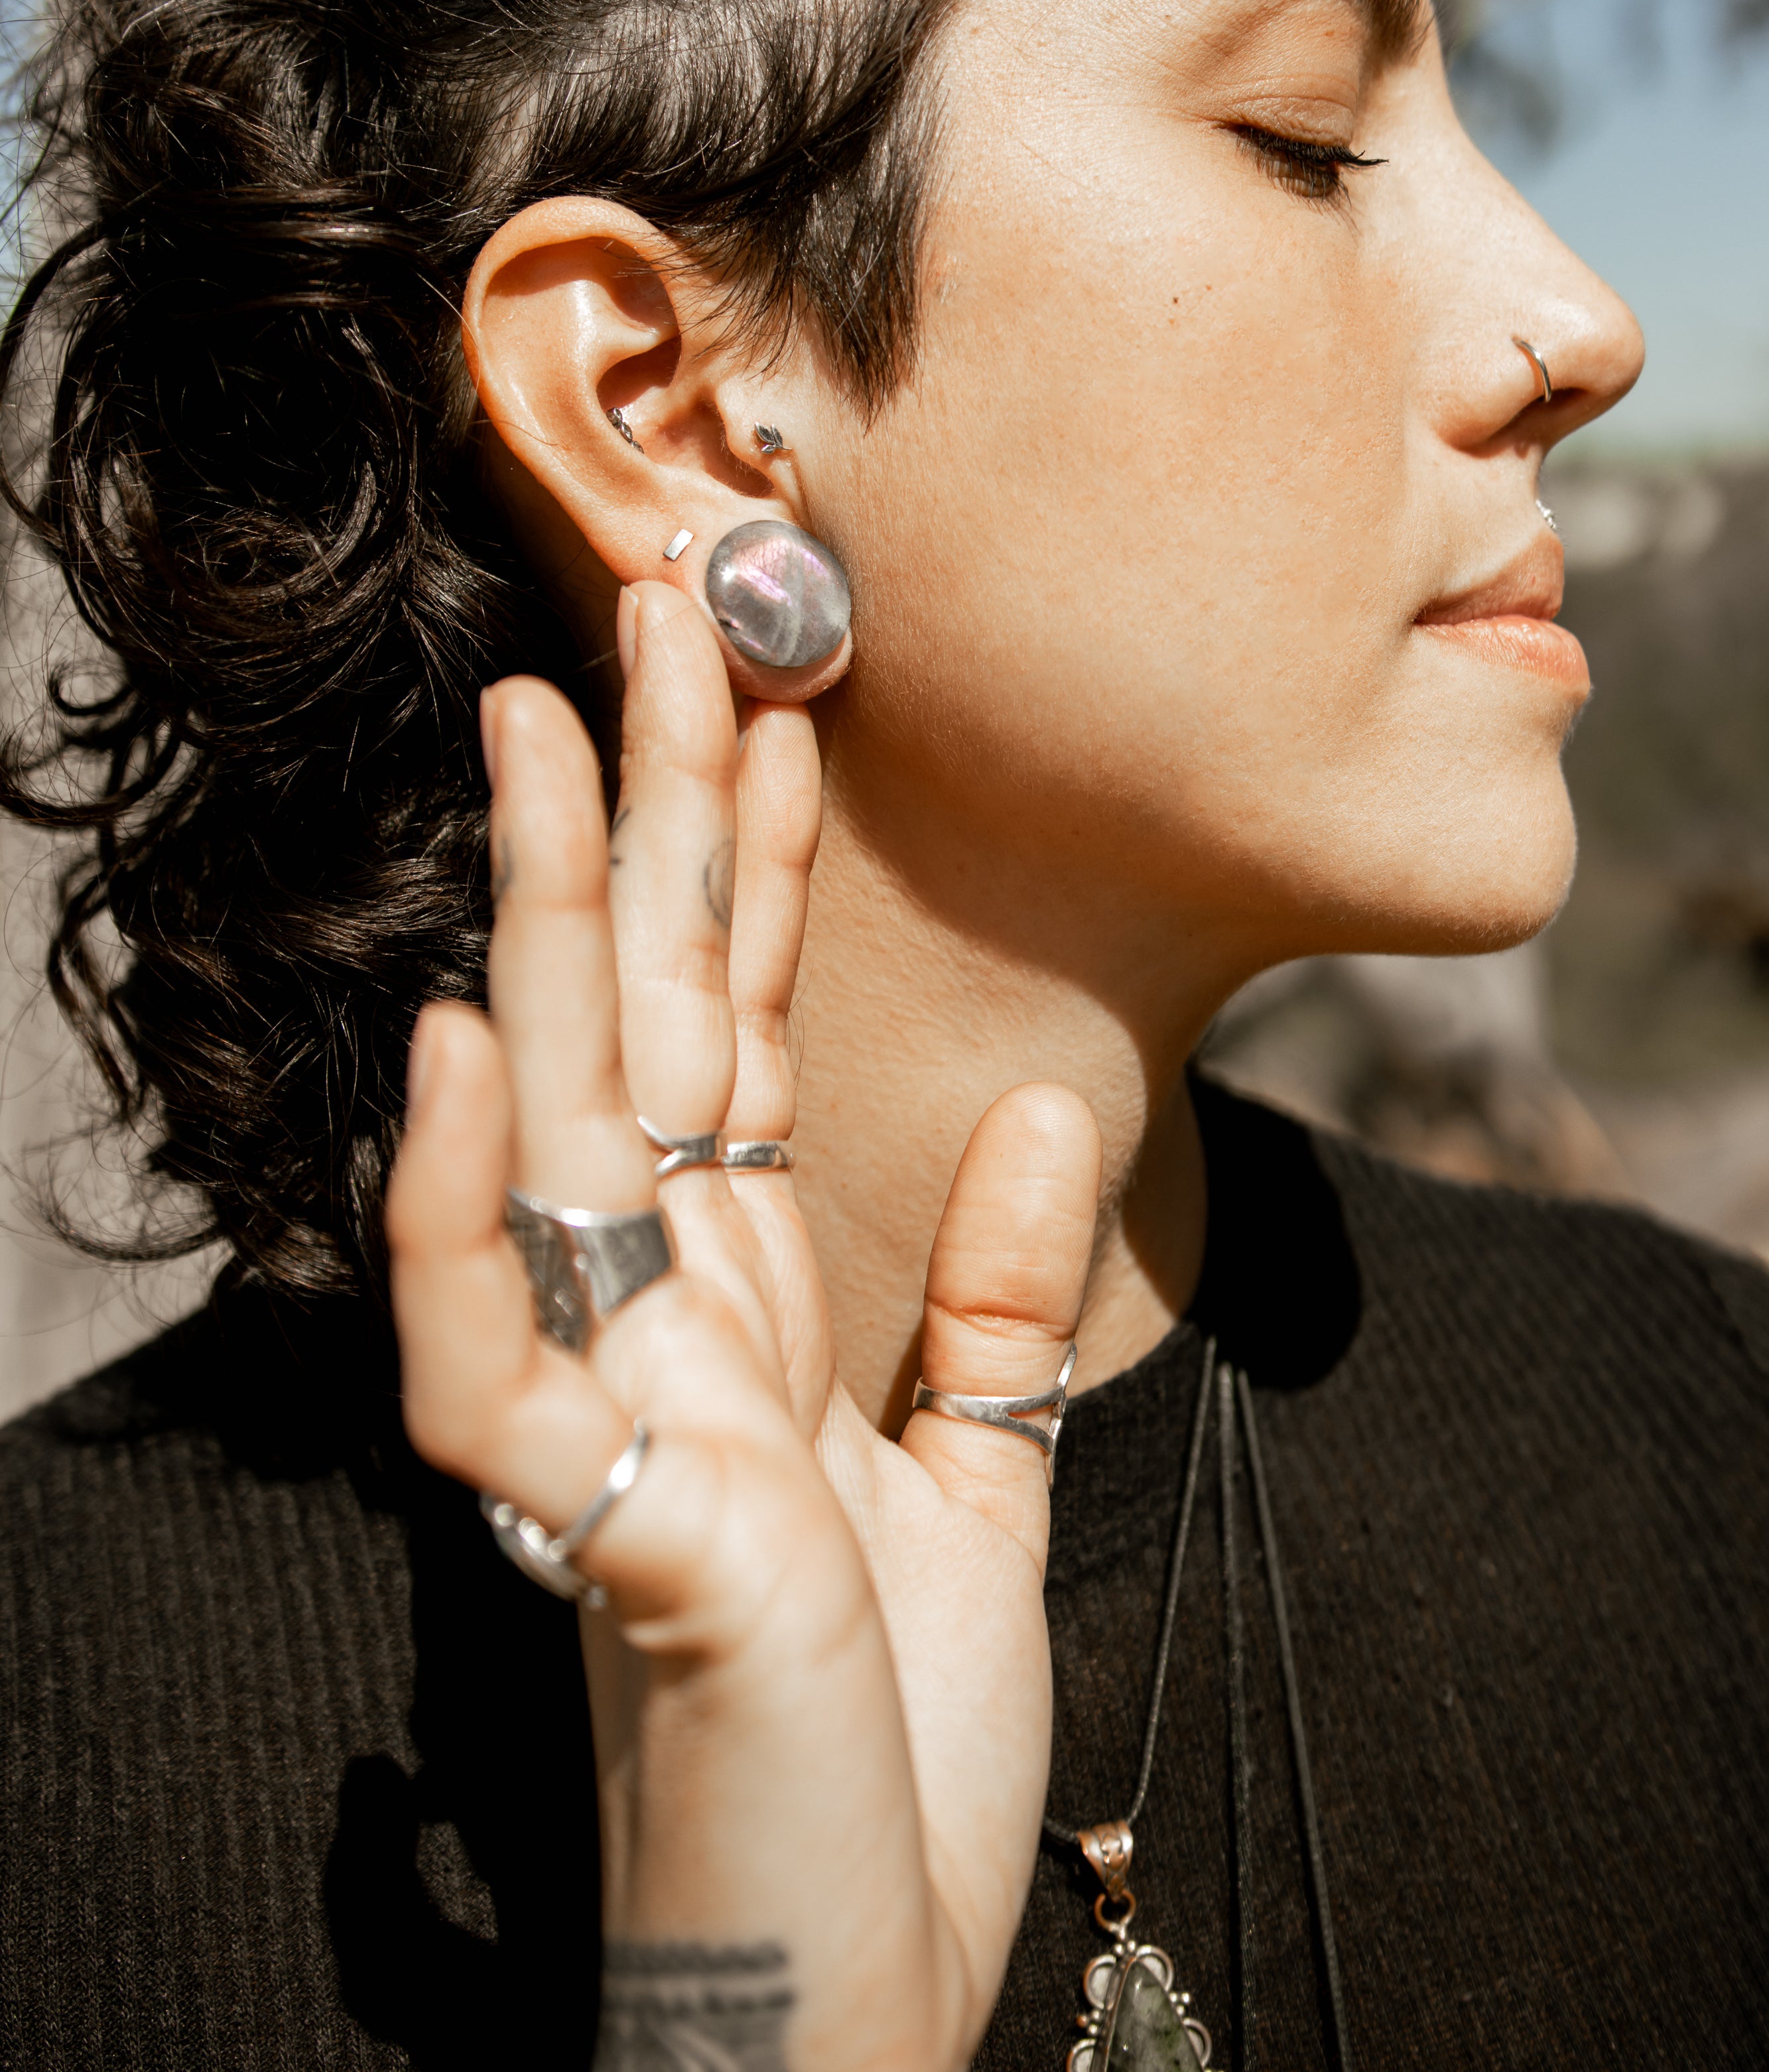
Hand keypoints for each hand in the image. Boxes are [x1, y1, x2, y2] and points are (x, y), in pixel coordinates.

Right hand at [388, 582, 1101, 2071]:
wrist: (855, 1991)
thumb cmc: (894, 1754)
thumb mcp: (982, 1496)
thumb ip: (1004, 1314)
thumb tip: (1057, 1121)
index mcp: (753, 1307)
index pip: (745, 1032)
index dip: (758, 863)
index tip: (773, 697)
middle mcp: (670, 1327)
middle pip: (649, 1023)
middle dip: (651, 816)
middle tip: (649, 608)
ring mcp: (626, 1416)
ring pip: (558, 1128)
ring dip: (552, 929)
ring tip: (550, 736)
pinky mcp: (614, 1533)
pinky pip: (494, 1354)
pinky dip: (470, 1209)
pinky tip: (480, 1049)